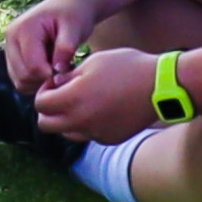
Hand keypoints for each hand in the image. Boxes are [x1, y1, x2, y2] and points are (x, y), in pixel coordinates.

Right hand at [0, 0, 90, 91]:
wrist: (68, 5)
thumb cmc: (73, 14)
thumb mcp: (75, 27)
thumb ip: (66, 47)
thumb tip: (57, 69)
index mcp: (24, 29)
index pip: (32, 66)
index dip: (51, 75)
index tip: (67, 70)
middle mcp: (11, 37)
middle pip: (23, 76)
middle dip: (44, 79)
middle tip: (63, 70)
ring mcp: (9, 47)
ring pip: (19, 81)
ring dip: (39, 81)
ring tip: (56, 68)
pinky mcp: (11, 55)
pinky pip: (20, 79)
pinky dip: (34, 80)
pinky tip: (49, 69)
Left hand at [34, 46, 164, 143]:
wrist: (161, 86)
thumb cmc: (127, 67)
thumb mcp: (93, 62)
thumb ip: (68, 76)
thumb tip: (55, 84)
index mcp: (73, 99)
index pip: (40, 104)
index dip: (44, 91)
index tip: (56, 82)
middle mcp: (80, 121)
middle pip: (46, 124)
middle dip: (48, 110)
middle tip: (61, 96)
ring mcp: (95, 133)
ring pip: (66, 132)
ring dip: (66, 119)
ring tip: (83, 102)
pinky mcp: (109, 139)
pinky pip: (88, 135)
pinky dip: (87, 125)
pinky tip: (101, 109)